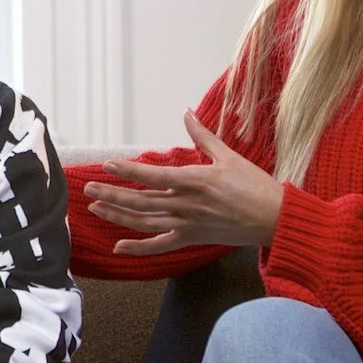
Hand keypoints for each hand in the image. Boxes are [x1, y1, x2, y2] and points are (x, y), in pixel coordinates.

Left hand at [82, 110, 284, 254]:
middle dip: (112, 194)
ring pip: (144, 222)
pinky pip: (160, 246)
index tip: (106, 166)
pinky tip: (118, 247)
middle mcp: (186, 204)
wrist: (274, 218)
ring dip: (118, 216)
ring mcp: (188, 224)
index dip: (127, 171)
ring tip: (96, 207)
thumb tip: (187, 113)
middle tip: (88, 188)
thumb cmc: (254, 185)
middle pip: (141, 201)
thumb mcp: (228, 156)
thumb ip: (202, 136)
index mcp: (194, 180)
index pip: (153, 176)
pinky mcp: (192, 239)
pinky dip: (138, 249)